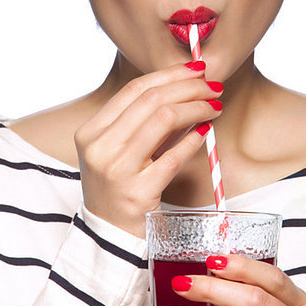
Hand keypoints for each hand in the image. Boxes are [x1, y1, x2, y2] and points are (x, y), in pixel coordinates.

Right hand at [73, 61, 222, 237]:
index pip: (134, 89)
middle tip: (213, 86)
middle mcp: (100, 147)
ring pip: (164, 119)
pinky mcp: (138, 192)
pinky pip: (174, 157)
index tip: (196, 68)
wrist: (108, 237)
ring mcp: (117, 170)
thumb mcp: (117, 150)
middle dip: (190, 87)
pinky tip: (206, 132)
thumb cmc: (117, 187)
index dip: (170, 74)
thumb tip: (184, 89)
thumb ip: (141, 122)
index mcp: (91, 131)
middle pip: (152, 100)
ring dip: (197, 108)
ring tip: (214, 107)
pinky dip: (194, 139)